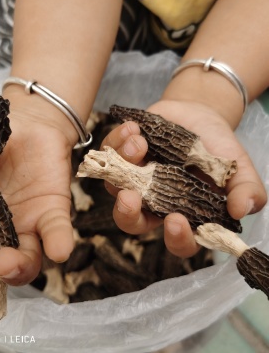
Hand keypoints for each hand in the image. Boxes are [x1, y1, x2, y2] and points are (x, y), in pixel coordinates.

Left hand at [101, 100, 266, 257]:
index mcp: (184, 212)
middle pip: (131, 222)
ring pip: (114, 184)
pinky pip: (109, 154)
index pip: (179, 241)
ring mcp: (134, 178)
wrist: (198, 114)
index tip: (176, 221)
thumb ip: (246, 189)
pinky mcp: (121, 156)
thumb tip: (241, 210)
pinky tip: (134, 129)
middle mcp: (153, 201)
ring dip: (123, 164)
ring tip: (140, 142)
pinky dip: (116, 142)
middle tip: (128, 197)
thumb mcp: (238, 167)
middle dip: (126, 213)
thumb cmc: (218, 147)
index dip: (177, 239)